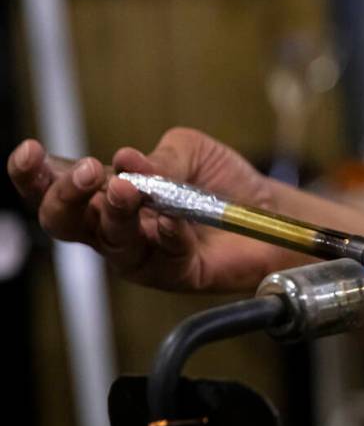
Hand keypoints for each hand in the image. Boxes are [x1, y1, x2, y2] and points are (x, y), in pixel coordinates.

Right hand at [8, 128, 285, 291]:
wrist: (272, 209)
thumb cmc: (224, 181)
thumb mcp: (190, 151)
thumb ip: (159, 157)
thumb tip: (127, 161)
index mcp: (109, 193)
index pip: (57, 188)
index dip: (35, 175)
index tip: (29, 153)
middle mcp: (118, 227)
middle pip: (68, 223)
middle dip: (67, 197)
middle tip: (89, 173)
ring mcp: (144, 254)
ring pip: (111, 242)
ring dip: (115, 214)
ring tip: (127, 191)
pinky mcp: (176, 273)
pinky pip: (162, 256)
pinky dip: (167, 233)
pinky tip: (173, 218)